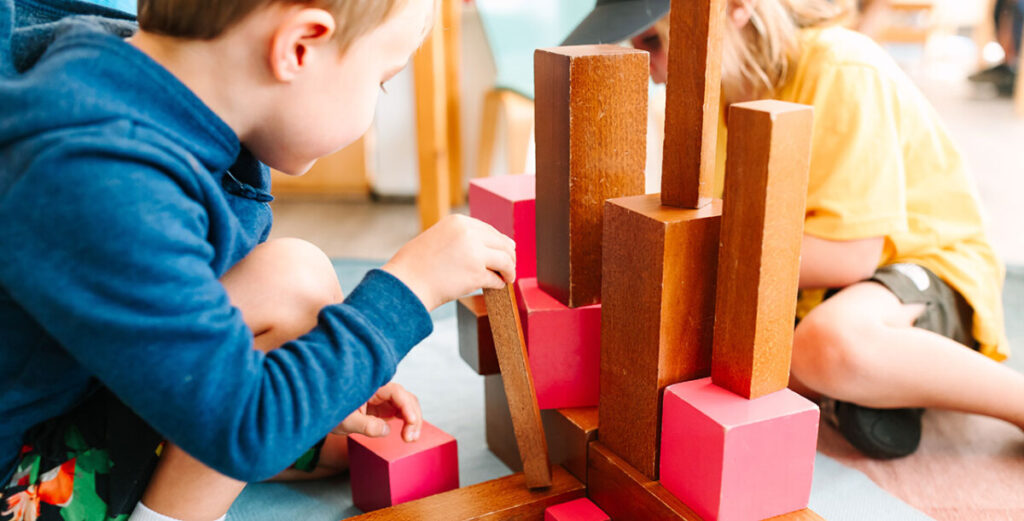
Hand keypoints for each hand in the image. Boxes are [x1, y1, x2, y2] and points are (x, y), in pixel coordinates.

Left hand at [332, 383, 422, 441]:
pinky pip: (400, 412)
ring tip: (410, 438)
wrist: (318, 413)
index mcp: (371, 387)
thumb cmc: (329, 411)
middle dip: (413, 417)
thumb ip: (366, 425)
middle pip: (406, 398)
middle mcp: (380, 391)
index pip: (397, 393)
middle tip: (410, 437)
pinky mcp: (382, 408)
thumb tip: (386, 430)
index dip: (407, 407)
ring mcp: (382, 399)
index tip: (410, 423)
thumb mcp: (346, 421)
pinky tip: (406, 433)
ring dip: (413, 420)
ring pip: (407, 405)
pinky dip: (407, 422)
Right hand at [382, 214, 515, 309]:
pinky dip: (499, 284)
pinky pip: (497, 279)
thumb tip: (487, 246)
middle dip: (509, 256)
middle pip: (502, 243)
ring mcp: (474, 253)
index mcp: (459, 222)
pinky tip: (497, 287)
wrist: (405, 284)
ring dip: (509, 270)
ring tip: (508, 278)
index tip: (504, 252)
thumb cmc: (416, 265)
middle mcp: (469, 233)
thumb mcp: (437, 238)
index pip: (489, 230)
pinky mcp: (476, 274)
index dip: (499, 243)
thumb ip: (460, 238)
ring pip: (505, 260)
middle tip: (510, 267)